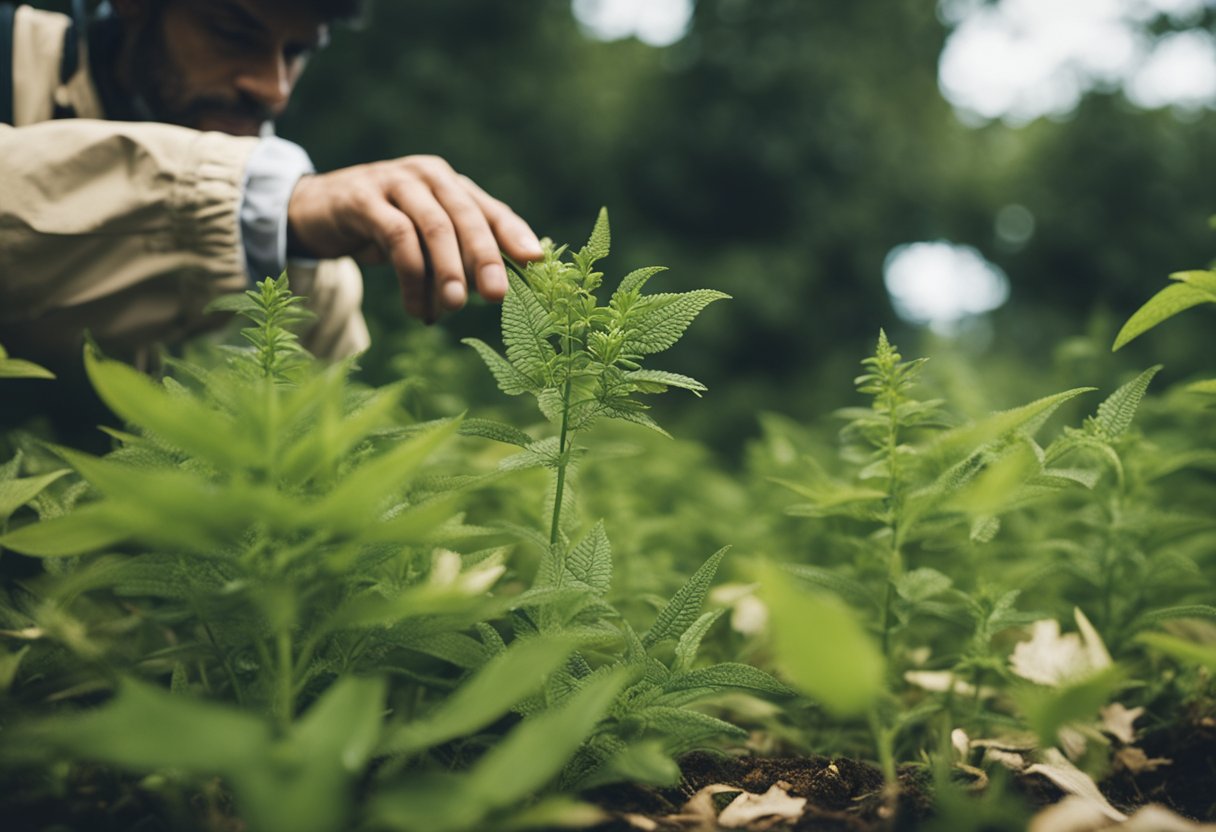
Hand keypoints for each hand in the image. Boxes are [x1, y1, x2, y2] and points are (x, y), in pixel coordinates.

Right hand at [286, 155, 541, 321]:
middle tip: (496, 295)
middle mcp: (428, 176)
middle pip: (465, 216)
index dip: (514, 234)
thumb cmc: (382, 228)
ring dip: (447, 271)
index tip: (535, 261)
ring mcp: (394, 182)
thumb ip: (457, 255)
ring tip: (454, 307)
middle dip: (485, 257)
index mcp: (451, 185)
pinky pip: (396, 236)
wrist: (317, 210)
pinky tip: (416, 307)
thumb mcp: (423, 239)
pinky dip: (411, 277)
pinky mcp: (362, 198)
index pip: (491, 209)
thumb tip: (497, 291)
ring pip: (433, 226)